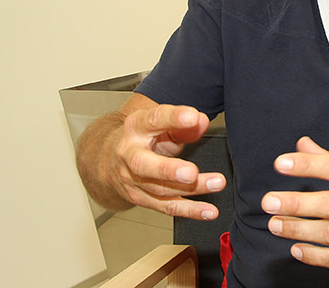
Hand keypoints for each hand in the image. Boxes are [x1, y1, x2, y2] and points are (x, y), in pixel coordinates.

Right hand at [111, 104, 226, 219]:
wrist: (111, 158)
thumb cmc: (143, 137)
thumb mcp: (161, 123)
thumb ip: (183, 122)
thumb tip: (202, 121)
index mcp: (135, 127)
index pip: (153, 120)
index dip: (173, 118)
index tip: (192, 117)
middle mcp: (129, 154)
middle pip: (143, 164)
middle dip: (168, 170)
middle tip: (191, 172)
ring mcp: (132, 180)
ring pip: (161, 189)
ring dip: (191, 189)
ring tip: (217, 183)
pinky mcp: (140, 199)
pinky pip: (167, 207)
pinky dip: (190, 210)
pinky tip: (208, 211)